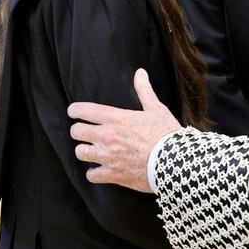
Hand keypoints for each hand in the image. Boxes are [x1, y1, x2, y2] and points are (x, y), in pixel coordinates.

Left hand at [68, 69, 180, 193]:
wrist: (175, 161)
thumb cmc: (166, 134)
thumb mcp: (156, 109)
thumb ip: (144, 90)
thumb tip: (140, 73)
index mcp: (116, 118)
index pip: (84, 110)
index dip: (74, 110)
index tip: (73, 112)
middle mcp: (107, 136)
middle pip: (76, 131)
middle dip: (79, 131)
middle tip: (84, 132)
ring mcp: (108, 157)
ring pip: (81, 153)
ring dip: (85, 151)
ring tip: (92, 151)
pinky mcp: (112, 174)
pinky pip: (91, 175)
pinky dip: (94, 173)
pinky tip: (100, 170)